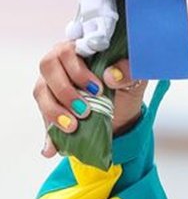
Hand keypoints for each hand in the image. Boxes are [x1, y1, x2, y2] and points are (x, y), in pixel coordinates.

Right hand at [35, 40, 147, 156]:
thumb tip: (111, 76)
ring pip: (41, 92)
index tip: (97, 89)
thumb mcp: (134, 79)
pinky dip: (48, 136)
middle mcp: (59, 63)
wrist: (122, 112)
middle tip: (85, 110)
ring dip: (54, 111)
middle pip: (48, 68)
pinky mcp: (48, 107)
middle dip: (66, 91)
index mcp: (79, 50)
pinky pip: (43, 119)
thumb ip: (129, 72)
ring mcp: (50, 84)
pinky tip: (51, 149)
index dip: (78, 70)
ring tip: (73, 127)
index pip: (67, 51)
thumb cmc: (124, 86)